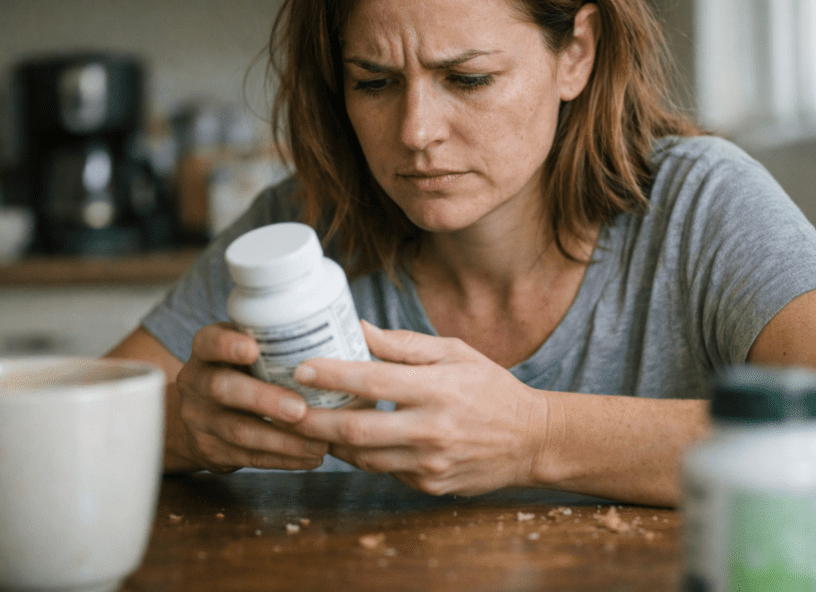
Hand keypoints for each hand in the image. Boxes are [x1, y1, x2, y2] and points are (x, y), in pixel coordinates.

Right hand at [173, 323, 328, 472]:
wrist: (202, 415)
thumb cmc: (242, 372)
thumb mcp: (246, 349)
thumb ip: (277, 341)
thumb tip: (350, 329)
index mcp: (206, 351)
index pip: (209, 342)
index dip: (228, 345)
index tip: (253, 349)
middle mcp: (196, 383)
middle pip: (223, 389)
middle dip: (264, 400)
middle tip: (300, 409)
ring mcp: (199, 420)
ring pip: (239, 431)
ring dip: (283, 439)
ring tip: (320, 443)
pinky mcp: (210, 451)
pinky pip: (248, 457)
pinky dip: (283, 459)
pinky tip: (310, 457)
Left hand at [288, 321, 549, 495]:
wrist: (532, 440)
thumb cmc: (492, 389)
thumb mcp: (455, 353)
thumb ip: (404, 344)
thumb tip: (359, 329)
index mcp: (437, 389)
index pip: (372, 381)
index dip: (331, 375)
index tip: (300, 368)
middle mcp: (431, 429)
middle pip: (355, 429)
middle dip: (311, 420)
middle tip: (283, 408)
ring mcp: (429, 463)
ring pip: (362, 457)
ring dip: (329, 441)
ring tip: (305, 424)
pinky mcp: (429, 485)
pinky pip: (382, 471)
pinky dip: (361, 456)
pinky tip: (345, 440)